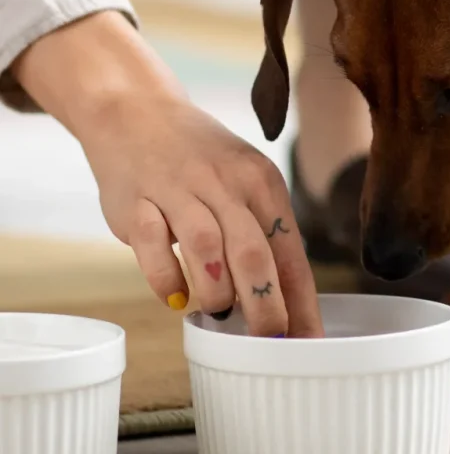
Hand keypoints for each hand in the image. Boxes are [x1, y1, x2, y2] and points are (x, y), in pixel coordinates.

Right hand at [12, 12, 321, 337]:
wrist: (136, 111)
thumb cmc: (201, 160)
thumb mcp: (244, 184)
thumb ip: (263, 235)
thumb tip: (288, 305)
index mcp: (261, 182)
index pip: (290, 251)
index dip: (301, 301)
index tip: (308, 342)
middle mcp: (224, 183)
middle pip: (254, 254)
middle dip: (265, 306)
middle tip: (267, 341)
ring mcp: (178, 189)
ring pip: (207, 249)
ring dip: (217, 292)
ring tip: (219, 312)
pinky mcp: (136, 201)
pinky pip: (154, 247)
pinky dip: (166, 279)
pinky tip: (176, 298)